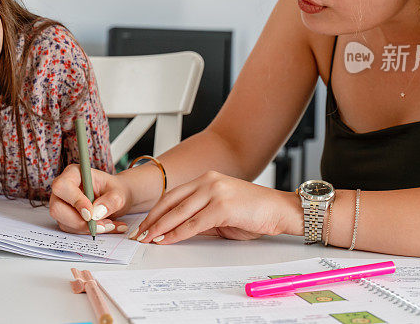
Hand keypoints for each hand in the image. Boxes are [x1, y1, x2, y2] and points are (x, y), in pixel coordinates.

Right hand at [49, 163, 131, 234]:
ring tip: (108, 225)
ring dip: (86, 228)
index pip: (62, 186)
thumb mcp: (119, 193)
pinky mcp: (65, 218)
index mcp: (74, 173)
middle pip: (57, 208)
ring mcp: (62, 204)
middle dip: (79, 222)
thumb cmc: (114, 190)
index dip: (75, 201)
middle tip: (100, 225)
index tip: (90, 213)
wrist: (116, 199)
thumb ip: (111, 201)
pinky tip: (104, 227)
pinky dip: (88, 232)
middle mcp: (63, 189)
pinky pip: (71, 230)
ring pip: (63, 222)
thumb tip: (97, 213)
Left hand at [131, 170, 300, 244]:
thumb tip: (176, 231)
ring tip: (148, 239)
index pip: (173, 195)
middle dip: (152, 219)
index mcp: (207, 179)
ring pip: (179, 211)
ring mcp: (215, 191)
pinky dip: (177, 233)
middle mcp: (208, 181)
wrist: (280, 210)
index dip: (156, 211)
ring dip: (160, 227)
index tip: (144, 224)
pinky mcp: (222, 205)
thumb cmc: (254, 213)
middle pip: (171, 201)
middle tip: (139, 234)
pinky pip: (194, 223)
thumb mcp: (221, 213)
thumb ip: (200, 217)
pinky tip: (167, 240)